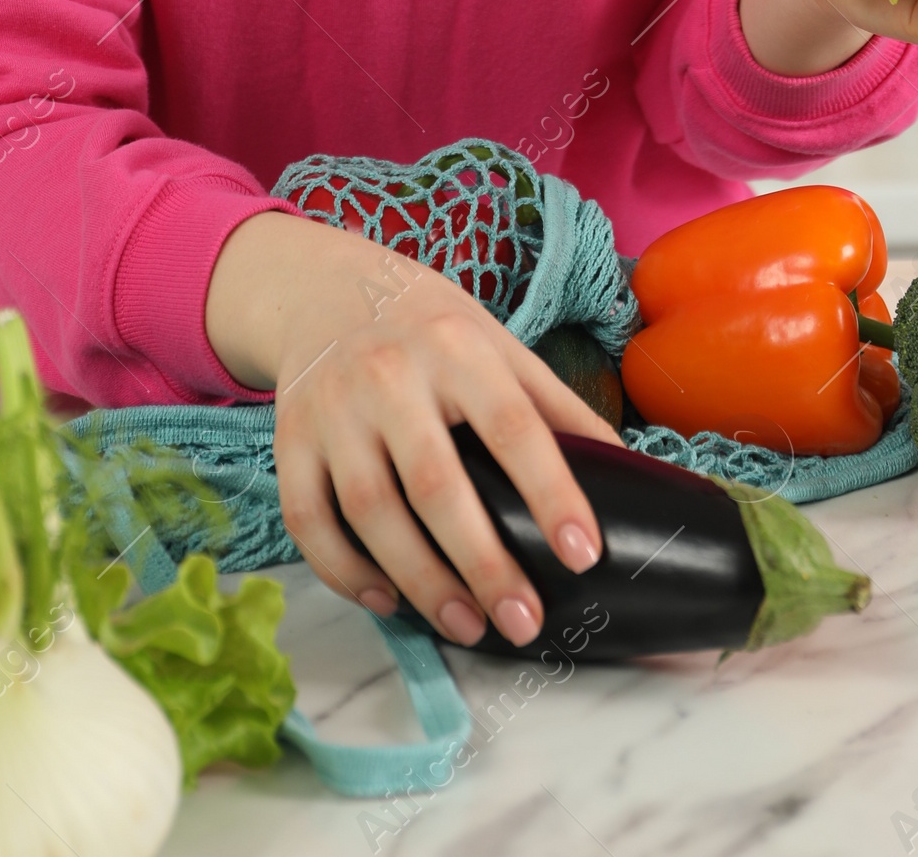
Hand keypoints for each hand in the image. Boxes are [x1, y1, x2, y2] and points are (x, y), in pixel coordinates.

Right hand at [203, 209, 622, 646]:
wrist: (323, 290)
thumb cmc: (428, 328)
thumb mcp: (497, 343)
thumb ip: (555, 404)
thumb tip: (628, 471)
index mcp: (457, 347)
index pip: (513, 426)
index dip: (551, 492)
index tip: (583, 555)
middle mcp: (390, 375)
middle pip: (436, 484)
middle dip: (484, 563)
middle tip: (524, 623)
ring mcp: (333, 409)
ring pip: (371, 511)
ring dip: (421, 581)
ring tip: (469, 627)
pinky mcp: (289, 440)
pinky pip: (310, 519)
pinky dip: (346, 571)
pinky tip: (388, 600)